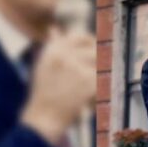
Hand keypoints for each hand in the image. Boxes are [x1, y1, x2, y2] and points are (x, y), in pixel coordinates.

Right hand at [21, 27, 95, 143]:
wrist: (44, 117)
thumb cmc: (44, 93)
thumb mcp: (43, 65)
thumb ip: (52, 46)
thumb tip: (55, 29)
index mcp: (54, 50)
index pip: (79, 36)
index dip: (90, 41)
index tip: (94, 49)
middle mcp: (66, 55)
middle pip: (94, 49)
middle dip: (98, 59)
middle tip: (97, 71)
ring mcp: (78, 67)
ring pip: (101, 63)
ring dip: (100, 73)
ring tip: (92, 85)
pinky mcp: (89, 81)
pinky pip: (103, 78)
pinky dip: (101, 86)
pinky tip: (92, 96)